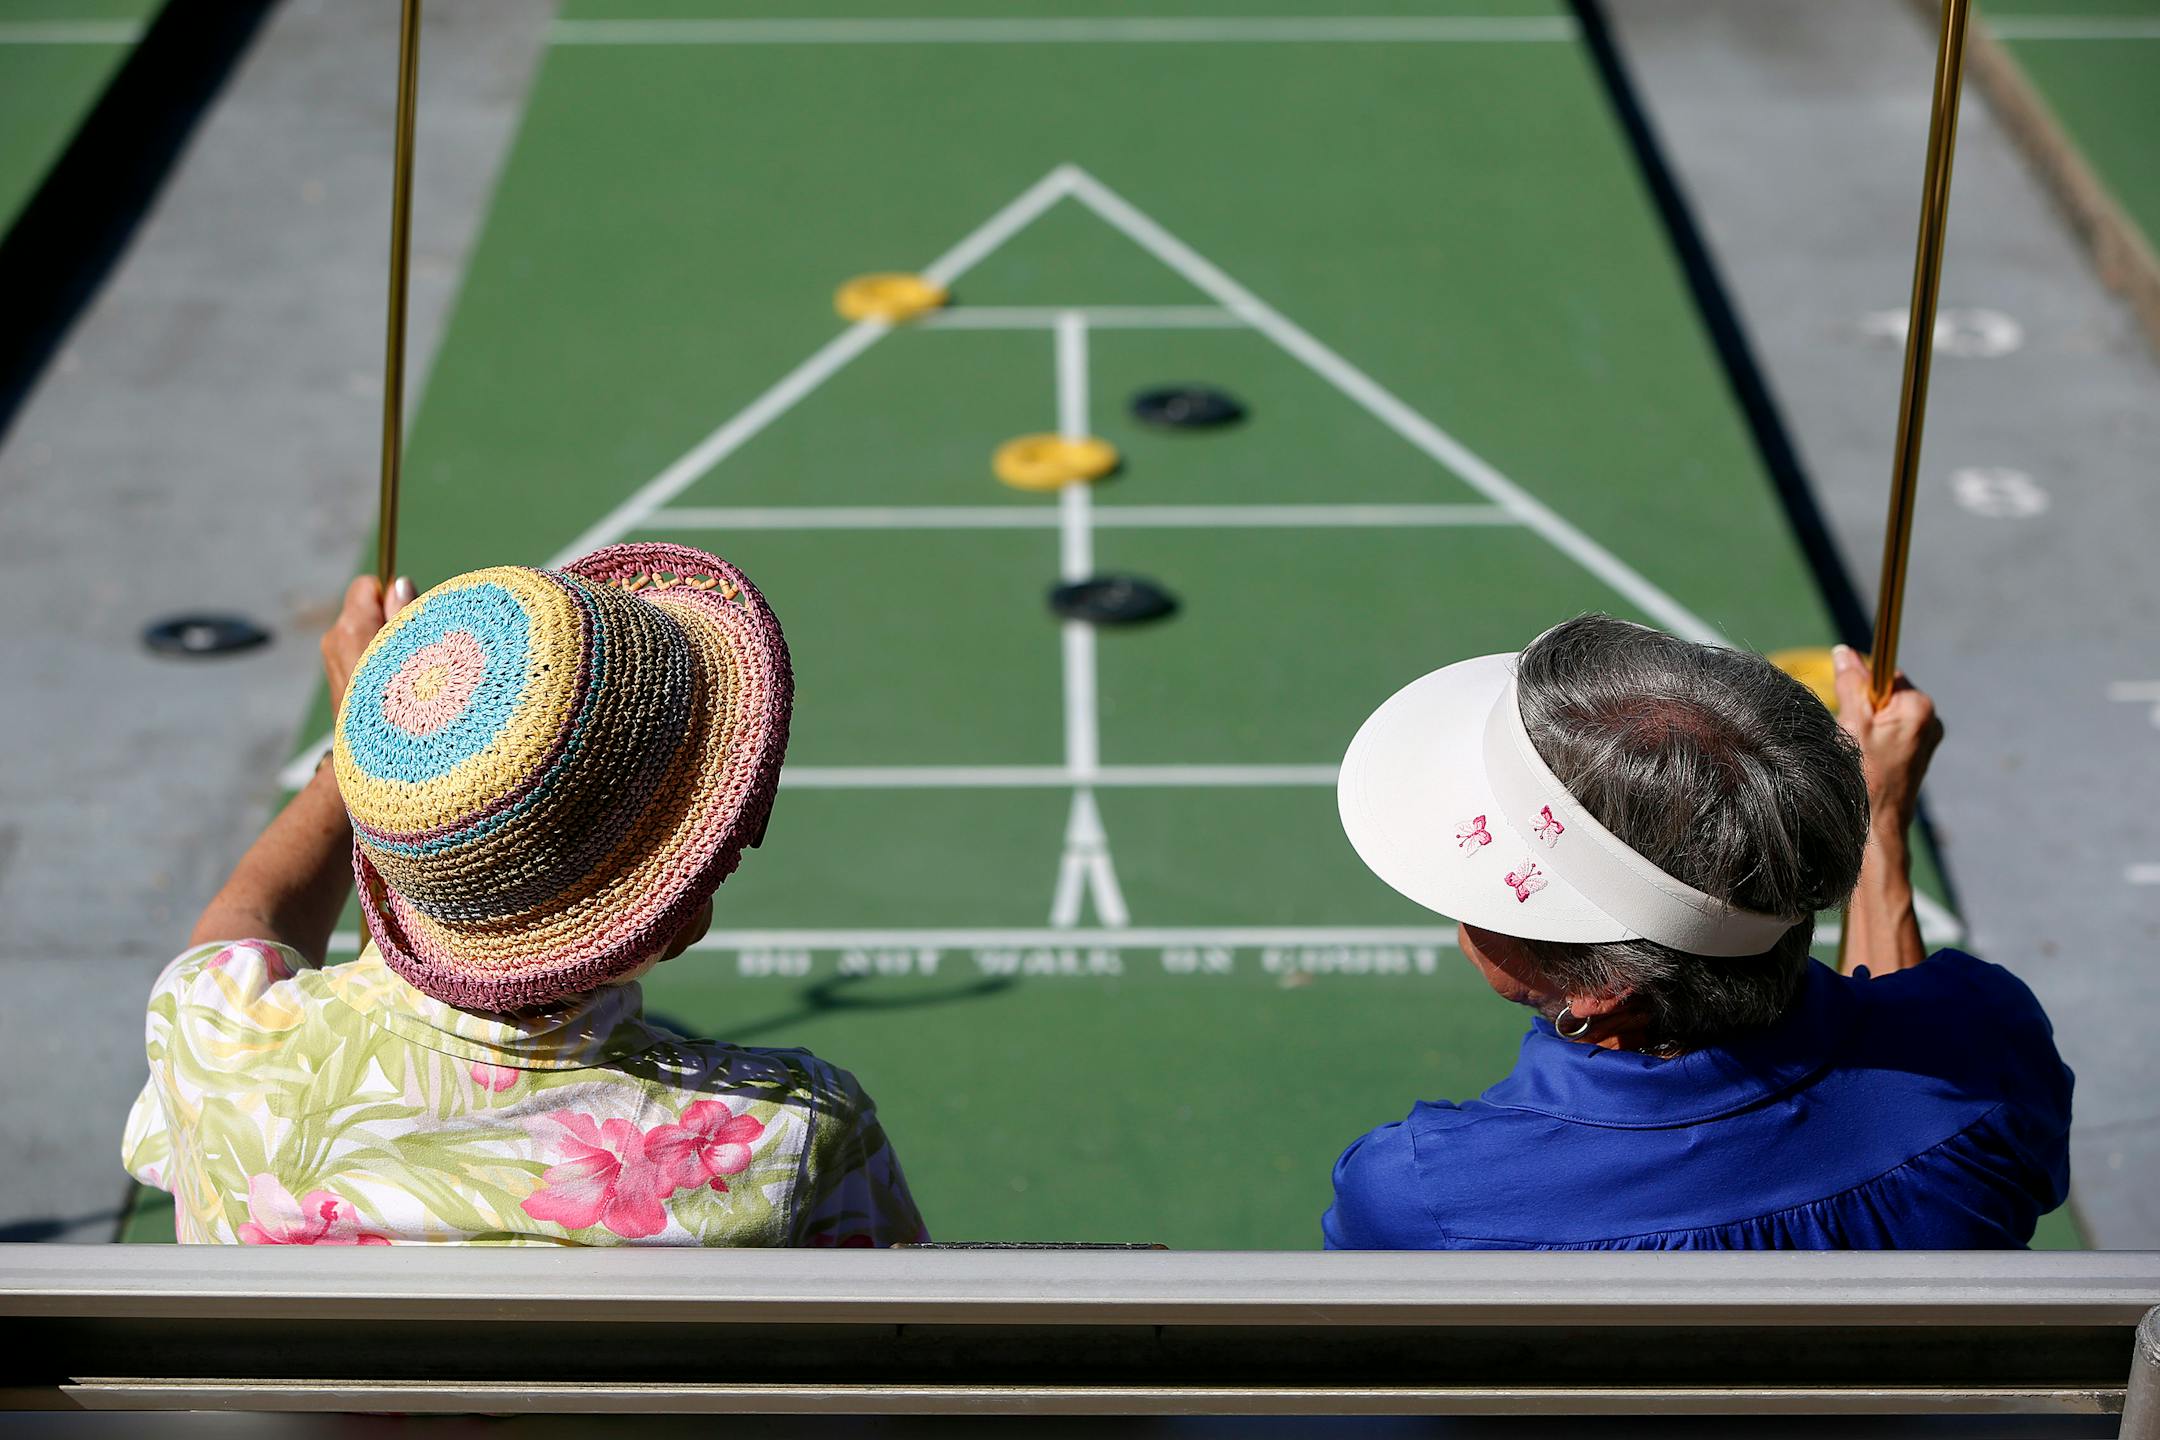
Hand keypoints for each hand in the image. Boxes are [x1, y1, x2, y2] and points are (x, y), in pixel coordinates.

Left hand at [321, 574, 414, 710]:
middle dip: (388, 622)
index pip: (367, 587)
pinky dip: (374, 661)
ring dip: (382, 644)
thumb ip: (406, 613)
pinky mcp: (336, 676)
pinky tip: (388, 684)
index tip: (407, 622)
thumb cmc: (404, 703)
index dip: (390, 599)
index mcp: (352, 629)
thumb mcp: (416, 652)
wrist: (377, 754)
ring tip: (401, 673)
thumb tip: (400, 584)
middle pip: (366, 611)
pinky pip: (358, 653)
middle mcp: (335, 640)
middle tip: (410, 652)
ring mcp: (332, 659)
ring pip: (363, 633)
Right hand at [1832, 643, 1942, 829]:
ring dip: (1868, 724)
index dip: (1861, 687)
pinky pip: (1893, 732)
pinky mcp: (1919, 754)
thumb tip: (1844, 651)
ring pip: (1888, 714)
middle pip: (1887, 694)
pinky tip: (1867, 760)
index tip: (1850, 708)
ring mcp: (1927, 739)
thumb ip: (1851, 684)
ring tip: (1859, 750)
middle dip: (1864, 707)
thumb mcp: (1852, 723)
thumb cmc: (1865, 776)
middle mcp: (1931, 720)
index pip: (1886, 674)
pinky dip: (1876, 739)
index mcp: (1920, 707)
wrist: (1877, 825)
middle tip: (1851, 734)